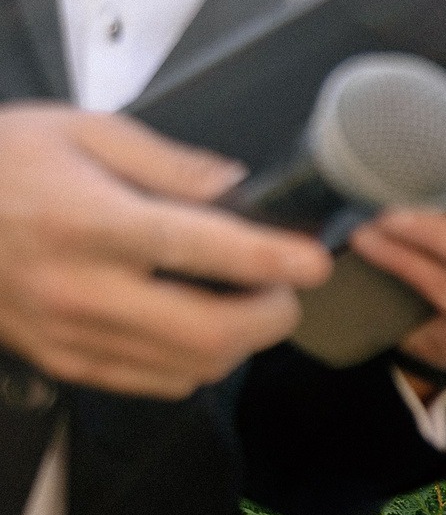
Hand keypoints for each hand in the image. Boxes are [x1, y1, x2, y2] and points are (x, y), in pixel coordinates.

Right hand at [0, 104, 329, 396]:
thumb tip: (235, 186)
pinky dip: (194, 362)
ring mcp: (70, 334)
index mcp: (91, 222)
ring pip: (191, 367)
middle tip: (285, 288)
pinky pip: (154, 383)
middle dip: (271, 316)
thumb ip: (166, 163)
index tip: (314, 260)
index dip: (274, 259)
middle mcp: (82, 288)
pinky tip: (194, 326)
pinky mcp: (62, 361)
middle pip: (212, 332)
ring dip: (239, 343)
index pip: (205, 249)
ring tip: (244, 304)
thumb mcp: (79, 131)